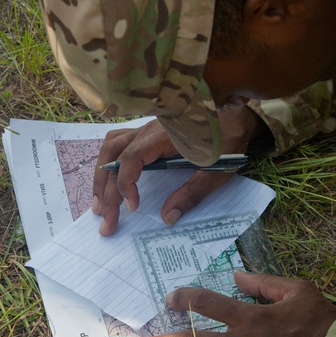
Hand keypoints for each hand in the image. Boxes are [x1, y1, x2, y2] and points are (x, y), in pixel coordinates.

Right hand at [91, 108, 267, 235]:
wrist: (236, 115)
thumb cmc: (228, 141)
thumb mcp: (215, 172)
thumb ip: (191, 194)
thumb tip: (167, 217)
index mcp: (164, 136)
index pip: (131, 159)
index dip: (125, 185)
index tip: (132, 208)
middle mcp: (149, 129)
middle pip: (113, 155)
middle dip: (105, 190)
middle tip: (105, 221)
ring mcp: (146, 129)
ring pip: (111, 147)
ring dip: (101, 175)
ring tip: (99, 204)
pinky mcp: (148, 133)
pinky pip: (118, 143)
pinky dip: (109, 163)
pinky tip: (108, 180)